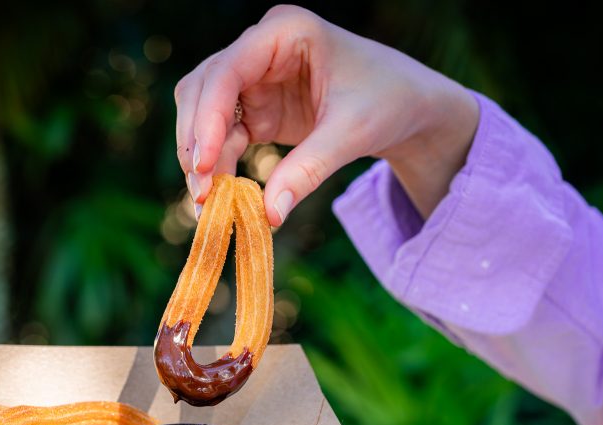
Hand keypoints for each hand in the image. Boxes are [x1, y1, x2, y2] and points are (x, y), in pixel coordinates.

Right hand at [176, 5, 478, 223]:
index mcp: (285, 31)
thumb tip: (269, 215)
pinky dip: (216, 166)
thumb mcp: (353, 133)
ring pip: (202, 114)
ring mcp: (253, 79)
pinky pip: (220, 136)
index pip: (227, 71)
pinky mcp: (254, 110)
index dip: (207, 118)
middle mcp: (259, 49)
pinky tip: (218, 196)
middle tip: (201, 191)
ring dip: (199, 156)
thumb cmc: (388, 101)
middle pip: (202, 90)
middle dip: (195, 141)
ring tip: (206, 202)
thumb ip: (308, 170)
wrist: (406, 107)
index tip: (203, 165)